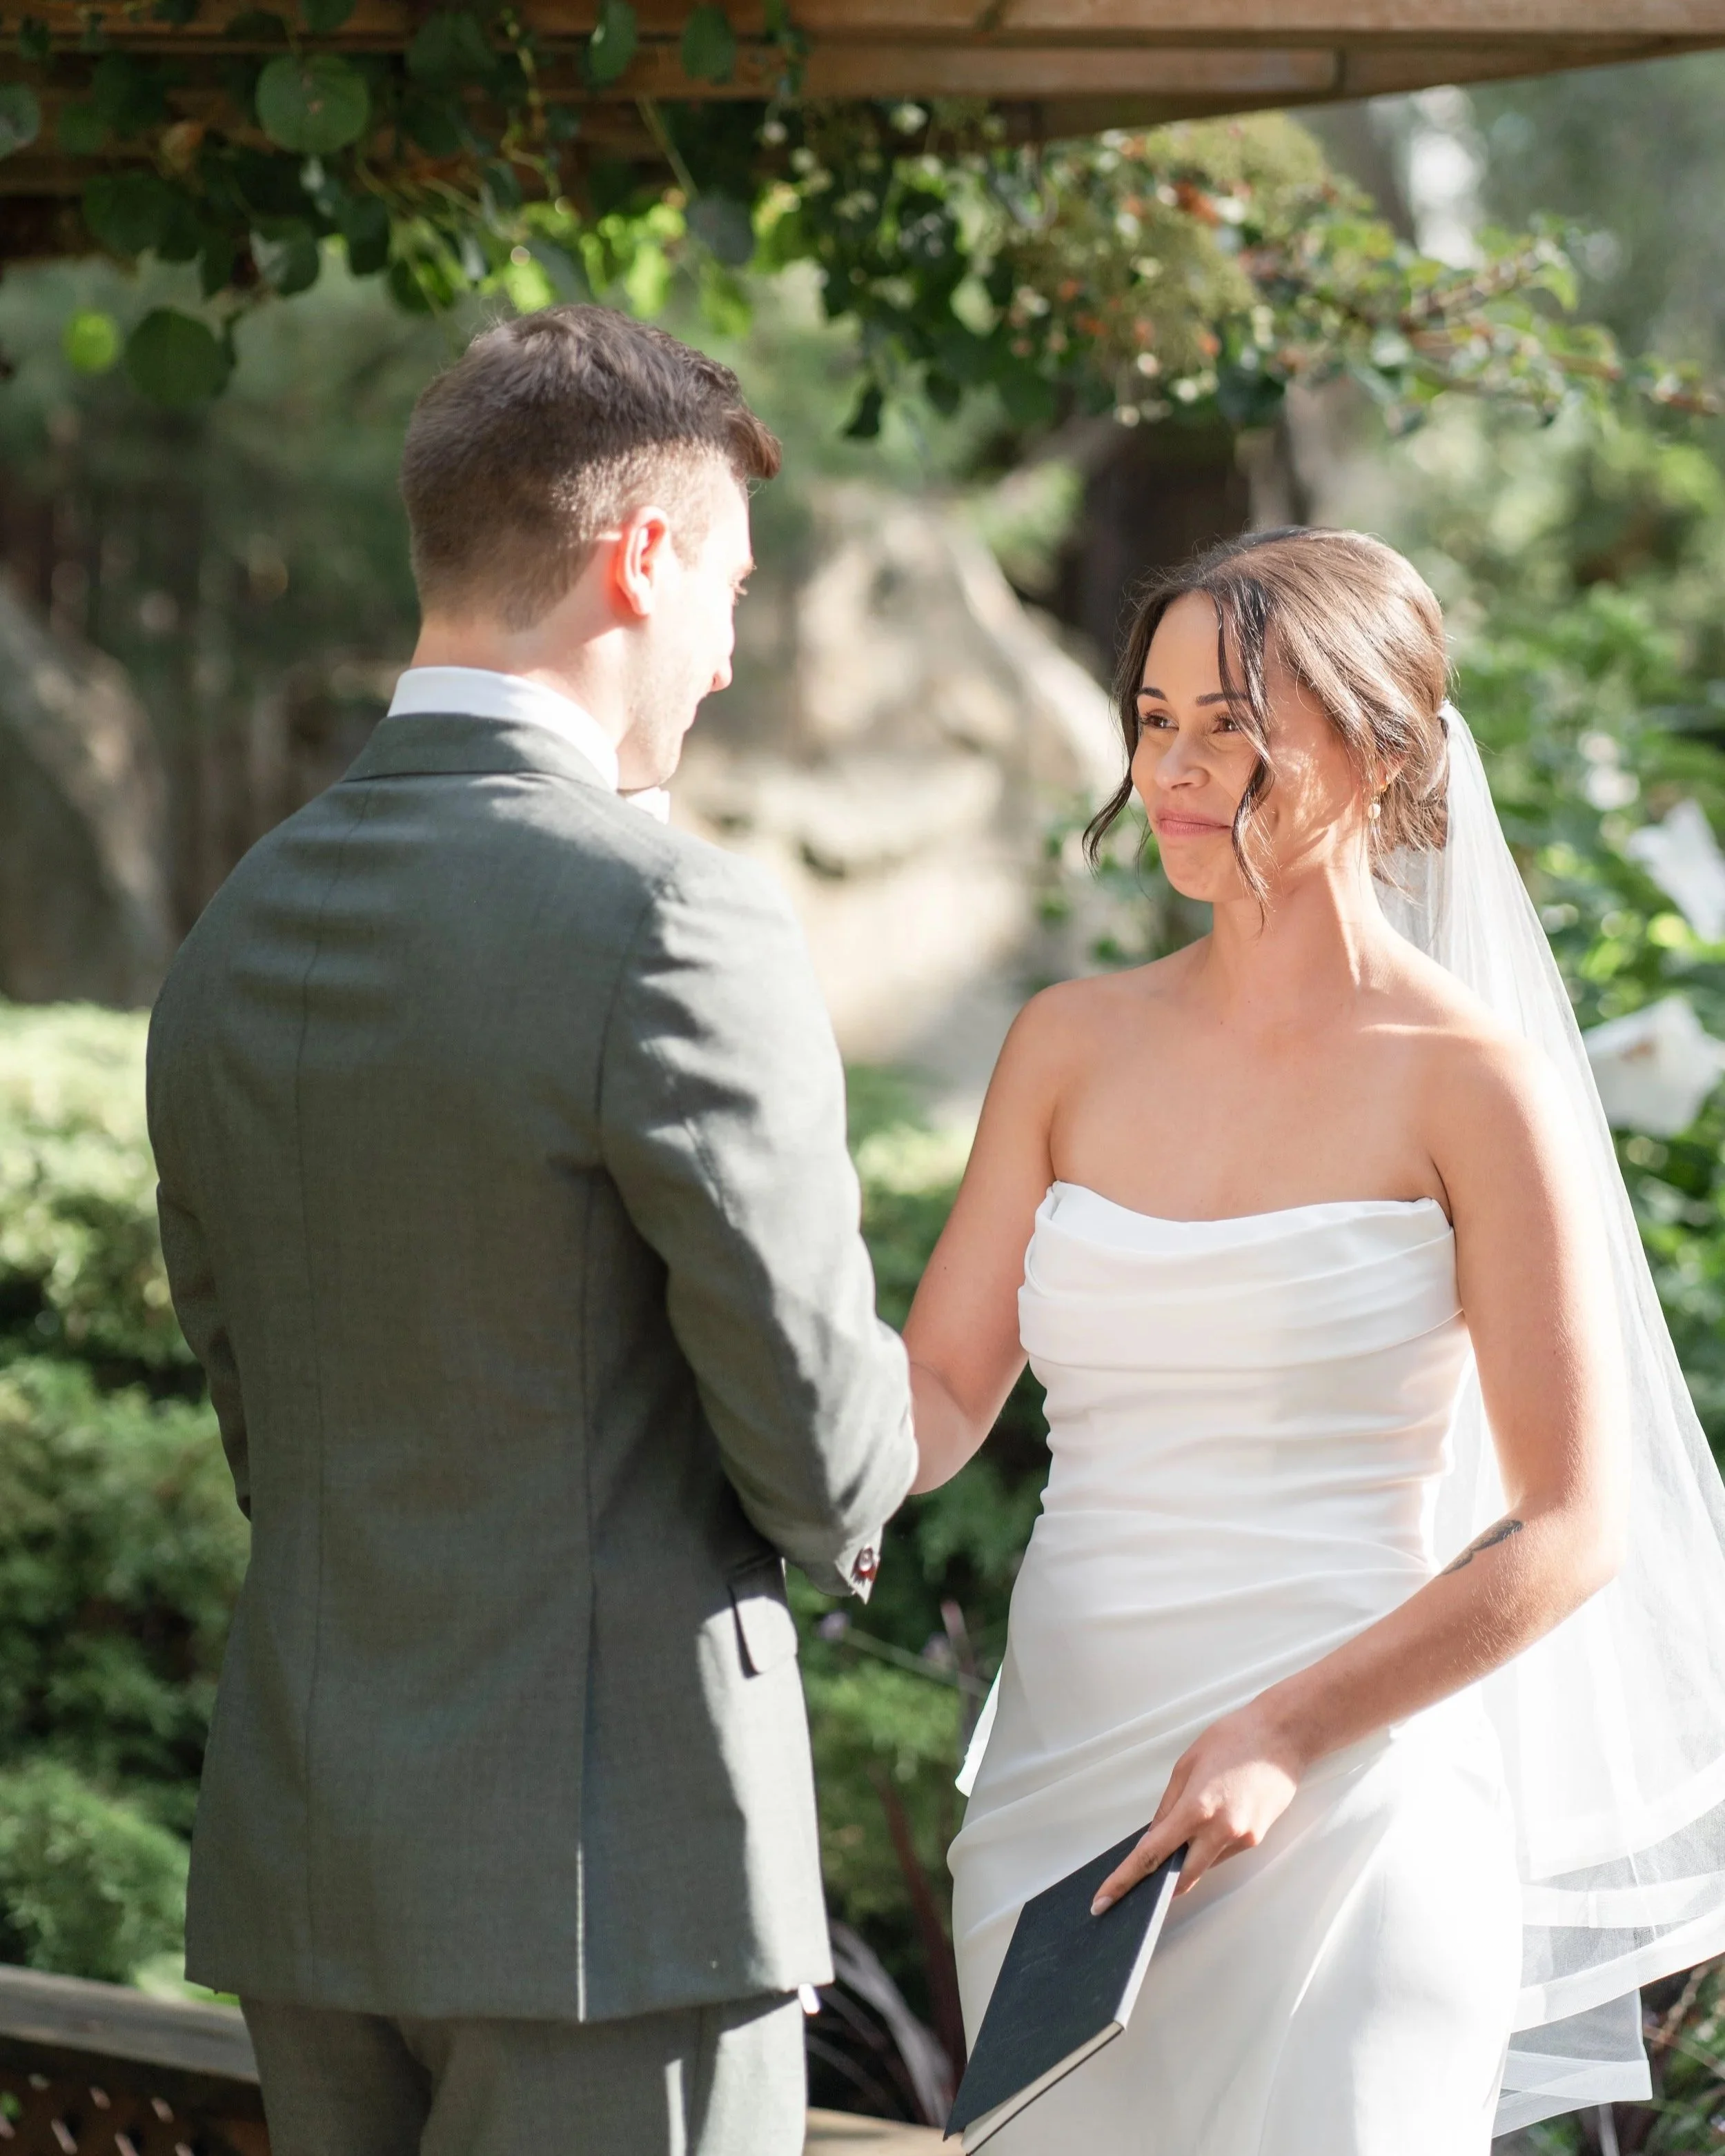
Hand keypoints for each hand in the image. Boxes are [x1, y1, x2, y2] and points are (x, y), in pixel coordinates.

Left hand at [1091, 1698, 1305, 1912]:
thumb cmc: (1233, 1739)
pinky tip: (1213, 1817)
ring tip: (1189, 1823)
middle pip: (1181, 1878)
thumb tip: (1152, 1839)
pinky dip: (1209, 1845)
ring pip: (1203, 1865)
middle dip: (1160, 1885)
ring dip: (1187, 1858)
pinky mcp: (1256, 1839)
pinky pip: (1222, 1852)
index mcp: (1196, 1809)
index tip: (1105, 1899)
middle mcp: (1220, 1831)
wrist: (1282, 1736)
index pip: (1152, 1855)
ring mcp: (1242, 1839)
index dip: (1125, 1880)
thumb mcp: (1186, 1766)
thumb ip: (1167, 1807)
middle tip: (1141, 1883)